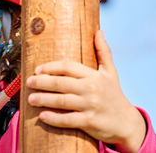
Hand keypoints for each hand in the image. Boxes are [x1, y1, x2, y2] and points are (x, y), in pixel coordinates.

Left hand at [26, 30, 145, 152]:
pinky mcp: (90, 122)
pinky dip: (55, 118)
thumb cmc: (114, 95)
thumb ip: (103, 52)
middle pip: (61, 83)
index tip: (37, 70)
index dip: (51, 67)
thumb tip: (99, 31)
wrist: (127, 124)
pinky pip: (68, 120)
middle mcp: (92, 89)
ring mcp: (91, 106)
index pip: (68, 67)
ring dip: (44, 99)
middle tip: (28, 82)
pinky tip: (42, 116)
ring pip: (62, 101)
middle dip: (42, 82)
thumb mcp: (111, 73)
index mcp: (94, 76)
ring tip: (30, 99)